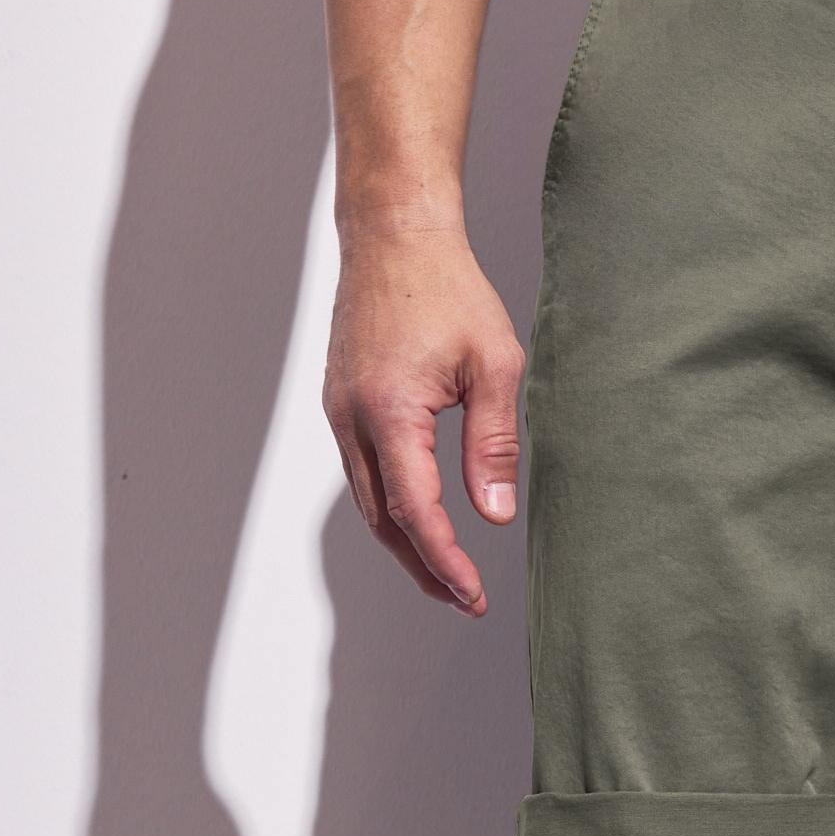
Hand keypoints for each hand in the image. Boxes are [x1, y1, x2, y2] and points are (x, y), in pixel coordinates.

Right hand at [323, 224, 524, 611]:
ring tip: (446, 573)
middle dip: (422, 566)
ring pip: (367, 500)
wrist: (394, 236)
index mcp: (391, 413)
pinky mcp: (340, 404)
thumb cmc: (449, 291)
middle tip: (462, 600)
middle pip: (382, 520)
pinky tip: (420, 518)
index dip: (445, 560)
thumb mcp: (495, 365)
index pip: (416, 511)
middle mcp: (352, 419)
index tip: (473, 595)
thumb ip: (493, 444)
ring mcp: (339, 412)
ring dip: (404, 542)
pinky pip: (362, 471)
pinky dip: (390, 506)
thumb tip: (495, 516)